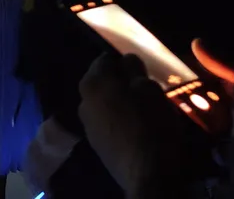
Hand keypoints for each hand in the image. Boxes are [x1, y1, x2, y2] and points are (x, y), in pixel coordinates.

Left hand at [78, 53, 193, 196]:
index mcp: (92, 82)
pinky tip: (136, 129)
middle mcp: (83, 100)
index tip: (143, 72)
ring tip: (143, 112)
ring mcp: (87, 123)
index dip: (126, 63)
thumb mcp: (149, 89)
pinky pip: (107, 123)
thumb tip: (126, 60)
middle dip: (121, 84)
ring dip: (120, 103)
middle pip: (103, 83)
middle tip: (145, 92)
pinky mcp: (96, 143)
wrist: (147, 173)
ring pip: (105, 103)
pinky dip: (119, 121)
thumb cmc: (150, 124)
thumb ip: (134, 70)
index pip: (106, 60)